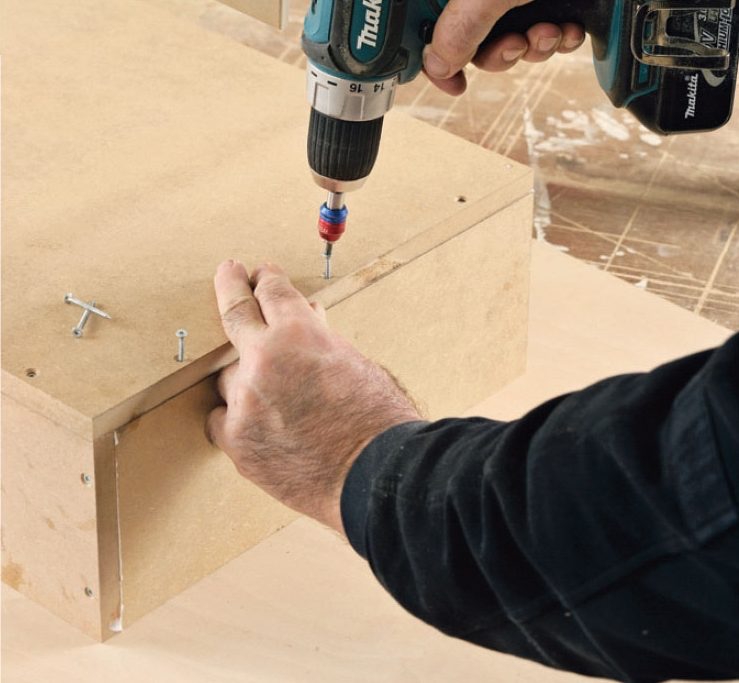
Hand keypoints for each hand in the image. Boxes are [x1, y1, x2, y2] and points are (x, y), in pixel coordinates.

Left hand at [206, 260, 421, 533]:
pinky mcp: (237, 441)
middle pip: (234, 313)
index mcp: (298, 333)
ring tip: (270, 389)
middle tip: (228, 272)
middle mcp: (263, 361)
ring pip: (230, 377)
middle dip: (230, 286)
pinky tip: (254, 420)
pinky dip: (237, 416)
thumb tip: (309, 320)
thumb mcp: (355, 364)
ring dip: (247, 377)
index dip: (267, 278)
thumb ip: (322, 341)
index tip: (261, 274)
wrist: (376, 478)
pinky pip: (223, 419)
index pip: (272, 291)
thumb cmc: (378, 420)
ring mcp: (245, 402)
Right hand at [423, 0, 584, 94]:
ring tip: (548, 32)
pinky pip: (543, 31)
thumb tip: (436, 66)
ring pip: (510, 40)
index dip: (437, 55)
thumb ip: (459, 30)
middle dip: (498, 52)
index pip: (427, 20)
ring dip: (532, 48)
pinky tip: (568, 27)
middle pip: (471, 39)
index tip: (454, 82)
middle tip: (513, 45)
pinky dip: (558, 38)